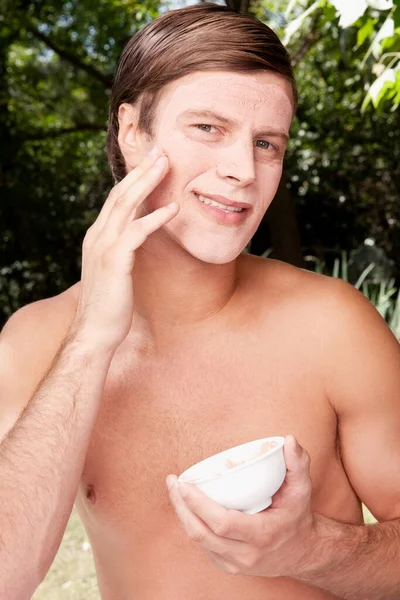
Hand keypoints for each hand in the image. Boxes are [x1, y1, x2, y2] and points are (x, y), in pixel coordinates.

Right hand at [71, 146, 178, 351]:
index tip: (152, 162)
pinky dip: (155, 218)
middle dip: (141, 170)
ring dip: (148, 183)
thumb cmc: (110, 303)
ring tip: (167, 165)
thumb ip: (123, 250)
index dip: (134, 179)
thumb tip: (137, 241)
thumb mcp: (116, 270)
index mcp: (98, 236)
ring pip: (126, 205)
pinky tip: (173, 208)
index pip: (115, 199)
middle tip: (162, 150)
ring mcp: (104, 247)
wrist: (95, 331)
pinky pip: (137, 233)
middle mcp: (98, 236)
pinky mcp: (116, 261)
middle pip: (120, 194)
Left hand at [166, 435, 317, 577]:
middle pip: (202, 534)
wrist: (304, 553)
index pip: (222, 523)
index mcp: (262, 535)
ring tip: (175, 491)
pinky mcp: (229, 567)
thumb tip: (289, 439)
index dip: (199, 505)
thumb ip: (298, 463)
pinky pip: (204, 546)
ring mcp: (236, 564)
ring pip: (199, 541)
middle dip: (181, 508)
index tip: (184, 484)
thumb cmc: (298, 516)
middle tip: (173, 482)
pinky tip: (187, 508)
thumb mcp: (302, 489)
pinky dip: (193, 526)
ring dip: (183, 516)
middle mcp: (247, 554)